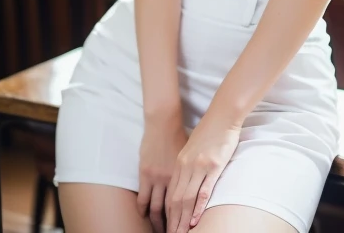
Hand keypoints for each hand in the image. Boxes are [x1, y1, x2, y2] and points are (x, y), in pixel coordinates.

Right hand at [137, 116, 189, 232]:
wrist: (165, 121)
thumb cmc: (180, 136)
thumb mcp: (191, 154)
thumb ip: (193, 170)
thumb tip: (200, 182)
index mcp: (187, 174)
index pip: (188, 204)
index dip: (187, 218)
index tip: (187, 228)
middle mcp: (172, 178)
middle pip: (174, 210)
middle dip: (174, 225)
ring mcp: (158, 177)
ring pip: (158, 208)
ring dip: (158, 222)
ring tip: (160, 231)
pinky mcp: (145, 173)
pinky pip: (144, 197)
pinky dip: (144, 209)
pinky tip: (144, 216)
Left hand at [165, 115, 240, 232]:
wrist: (222, 115)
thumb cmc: (209, 132)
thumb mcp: (191, 148)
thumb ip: (186, 165)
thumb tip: (184, 182)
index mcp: (180, 164)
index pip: (170, 195)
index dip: (167, 214)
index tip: (167, 228)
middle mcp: (186, 166)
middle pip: (176, 201)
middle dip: (173, 222)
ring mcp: (199, 167)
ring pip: (187, 199)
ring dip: (183, 220)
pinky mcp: (213, 166)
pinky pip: (204, 190)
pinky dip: (199, 208)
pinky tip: (196, 220)